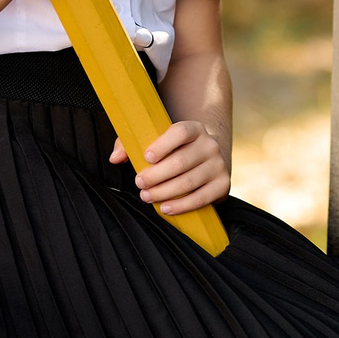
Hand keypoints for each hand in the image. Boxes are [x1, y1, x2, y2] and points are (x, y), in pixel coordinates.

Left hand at [110, 119, 230, 215]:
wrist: (206, 160)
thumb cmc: (174, 151)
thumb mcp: (155, 141)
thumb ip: (130, 145)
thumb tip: (115, 158)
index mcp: (194, 129)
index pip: (180, 132)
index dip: (163, 145)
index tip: (146, 157)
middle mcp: (209, 145)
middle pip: (181, 161)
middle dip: (156, 176)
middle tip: (140, 183)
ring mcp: (218, 165)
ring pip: (188, 182)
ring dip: (164, 192)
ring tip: (147, 196)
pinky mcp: (223, 184)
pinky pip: (201, 198)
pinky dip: (182, 205)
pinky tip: (166, 208)